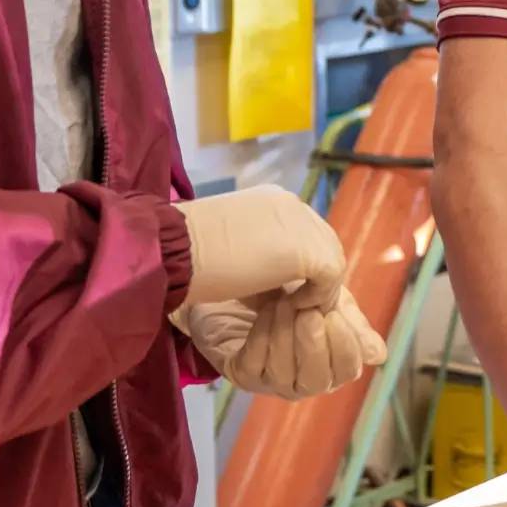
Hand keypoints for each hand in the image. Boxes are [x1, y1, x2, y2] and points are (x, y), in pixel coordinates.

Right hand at [176, 186, 347, 306]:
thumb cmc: (188, 253)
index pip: (305, 232)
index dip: (300, 263)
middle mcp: (293, 204)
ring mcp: (304, 224)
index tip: (281, 288)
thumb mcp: (231, 246)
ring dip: (315, 287)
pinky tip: (290, 305)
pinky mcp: (308, 250)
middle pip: (324, 243)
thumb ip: (260, 252)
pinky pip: (331, 277)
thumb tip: (276, 281)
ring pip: (331, 259)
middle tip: (292, 302)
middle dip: (313, 275)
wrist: (174, 251)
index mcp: (273, 200)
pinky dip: (316, 296)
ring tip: (289, 307)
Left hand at [180, 291, 385, 398]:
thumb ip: (352, 324)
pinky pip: (255, 364)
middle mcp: (304, 381)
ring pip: (283, 373)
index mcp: (333, 365)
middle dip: (313, 346)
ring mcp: (272, 381)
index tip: (335, 315)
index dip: (344, 346)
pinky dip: (262, 335)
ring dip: (285, 334)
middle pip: (317, 380)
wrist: (247, 284)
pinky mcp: (243, 375)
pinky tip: (265, 311)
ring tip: (284, 302)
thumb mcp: (330, 301)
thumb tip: (377, 356)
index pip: (347, 369)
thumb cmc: (295, 293)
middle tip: (308, 313)